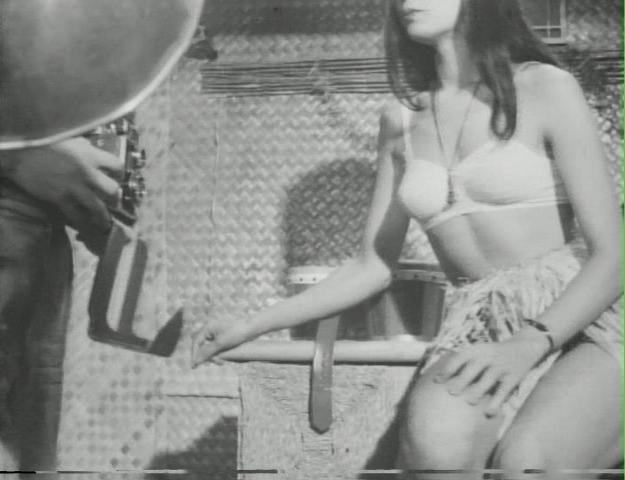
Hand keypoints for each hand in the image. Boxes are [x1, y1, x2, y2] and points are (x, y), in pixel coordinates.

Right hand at [1, 137, 122, 232]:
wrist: (19, 153)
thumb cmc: (43, 142)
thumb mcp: (71, 139)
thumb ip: (86, 148)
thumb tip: (93, 151)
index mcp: (91, 155)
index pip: (117, 166)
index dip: (120, 173)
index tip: (117, 177)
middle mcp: (87, 173)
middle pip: (113, 190)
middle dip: (115, 198)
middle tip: (113, 201)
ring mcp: (74, 188)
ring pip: (99, 208)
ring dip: (104, 217)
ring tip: (105, 222)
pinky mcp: (60, 199)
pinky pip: (77, 216)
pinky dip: (83, 223)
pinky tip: (86, 227)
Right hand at [191, 319, 253, 367]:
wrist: (252, 328)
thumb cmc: (236, 333)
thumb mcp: (220, 344)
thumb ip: (207, 352)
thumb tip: (195, 362)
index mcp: (207, 327)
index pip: (196, 342)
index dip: (194, 355)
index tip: (194, 366)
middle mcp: (210, 329)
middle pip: (200, 344)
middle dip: (204, 355)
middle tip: (212, 363)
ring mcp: (216, 332)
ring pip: (208, 347)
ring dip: (212, 355)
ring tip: (220, 362)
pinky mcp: (223, 336)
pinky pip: (215, 347)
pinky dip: (218, 353)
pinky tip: (223, 359)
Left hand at [433, 330, 549, 415]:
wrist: (523, 347)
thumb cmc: (493, 354)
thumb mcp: (479, 351)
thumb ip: (462, 362)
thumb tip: (439, 379)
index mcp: (477, 350)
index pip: (460, 357)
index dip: (448, 368)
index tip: (437, 381)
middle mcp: (489, 356)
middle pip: (474, 367)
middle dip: (462, 379)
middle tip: (451, 391)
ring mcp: (501, 367)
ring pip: (488, 378)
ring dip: (479, 390)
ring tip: (470, 402)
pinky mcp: (513, 377)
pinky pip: (504, 391)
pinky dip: (497, 402)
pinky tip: (489, 413)